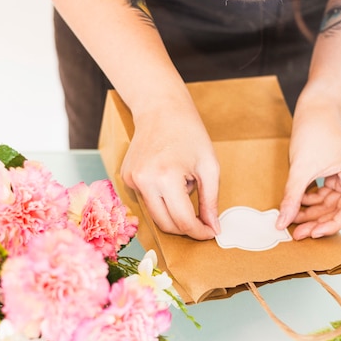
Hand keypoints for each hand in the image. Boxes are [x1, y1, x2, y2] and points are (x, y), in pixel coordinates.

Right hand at [120, 101, 220, 239]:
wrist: (160, 108)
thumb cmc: (189, 133)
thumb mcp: (209, 166)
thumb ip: (211, 201)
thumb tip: (213, 228)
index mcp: (165, 177)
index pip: (182, 220)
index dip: (199, 231)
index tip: (210, 232)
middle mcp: (143, 181)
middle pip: (165, 224)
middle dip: (186, 228)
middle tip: (202, 221)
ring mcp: (131, 180)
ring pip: (155, 215)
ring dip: (173, 212)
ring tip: (184, 186)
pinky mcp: (126, 178)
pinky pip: (147, 200)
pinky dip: (162, 198)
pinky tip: (169, 177)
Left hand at [276, 104, 340, 239]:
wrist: (315, 109)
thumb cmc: (313, 131)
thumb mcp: (300, 168)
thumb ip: (292, 197)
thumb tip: (282, 223)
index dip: (330, 225)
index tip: (311, 234)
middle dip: (318, 221)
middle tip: (296, 233)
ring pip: (332, 205)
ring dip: (313, 213)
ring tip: (292, 222)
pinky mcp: (340, 175)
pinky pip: (327, 196)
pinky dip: (312, 201)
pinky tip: (296, 204)